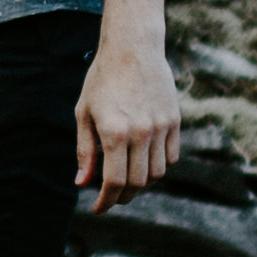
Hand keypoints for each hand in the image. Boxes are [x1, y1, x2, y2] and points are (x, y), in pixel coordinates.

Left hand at [77, 34, 182, 206]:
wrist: (133, 48)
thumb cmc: (102, 80)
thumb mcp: (84, 113)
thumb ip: (85, 150)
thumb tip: (82, 183)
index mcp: (114, 132)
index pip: (114, 182)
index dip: (106, 201)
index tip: (98, 208)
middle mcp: (141, 132)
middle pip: (137, 183)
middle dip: (122, 197)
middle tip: (112, 198)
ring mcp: (161, 127)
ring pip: (157, 173)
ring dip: (141, 184)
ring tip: (127, 181)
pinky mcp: (175, 121)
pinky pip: (171, 157)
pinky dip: (158, 167)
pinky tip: (144, 163)